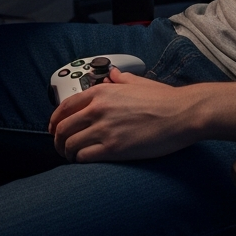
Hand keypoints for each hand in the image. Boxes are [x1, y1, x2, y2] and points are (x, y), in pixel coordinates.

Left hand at [48, 68, 202, 162]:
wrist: (182, 114)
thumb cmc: (164, 99)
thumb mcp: (138, 82)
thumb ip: (120, 79)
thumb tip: (112, 74)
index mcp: (102, 92)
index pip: (65, 106)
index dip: (54, 120)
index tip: (53, 128)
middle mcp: (98, 109)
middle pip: (63, 127)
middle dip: (57, 140)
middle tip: (61, 146)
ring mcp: (105, 129)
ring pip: (70, 144)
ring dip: (67, 152)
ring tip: (72, 157)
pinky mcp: (114, 149)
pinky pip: (84, 157)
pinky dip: (79, 161)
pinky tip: (84, 161)